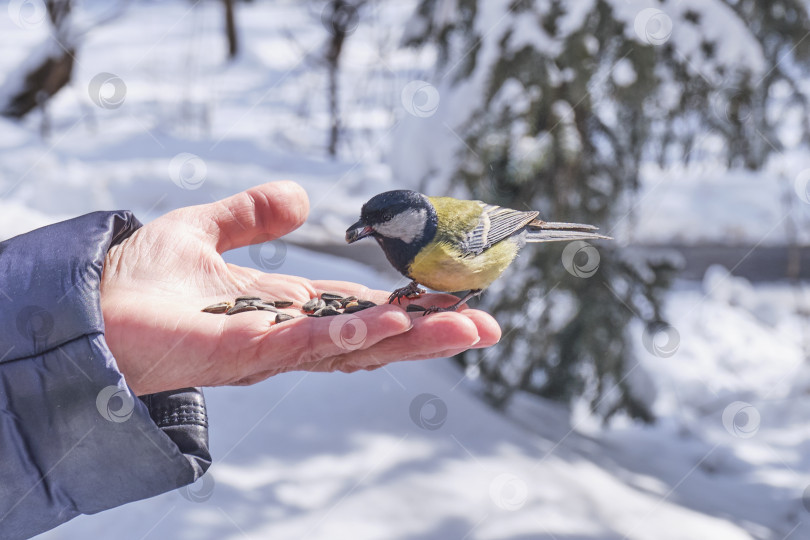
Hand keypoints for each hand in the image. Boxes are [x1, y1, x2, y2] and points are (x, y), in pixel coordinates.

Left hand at [100, 181, 500, 394]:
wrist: (87, 303)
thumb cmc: (137, 278)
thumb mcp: (205, 227)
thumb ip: (251, 213)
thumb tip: (302, 198)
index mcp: (286, 307)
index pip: (360, 309)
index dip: (407, 307)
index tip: (453, 300)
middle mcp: (289, 334)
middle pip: (373, 336)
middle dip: (429, 334)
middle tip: (485, 325)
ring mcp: (273, 347)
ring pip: (357, 346)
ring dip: (413, 339)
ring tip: (467, 328)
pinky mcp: (248, 352)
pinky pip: (313, 344)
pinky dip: (357, 334)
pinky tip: (396, 323)